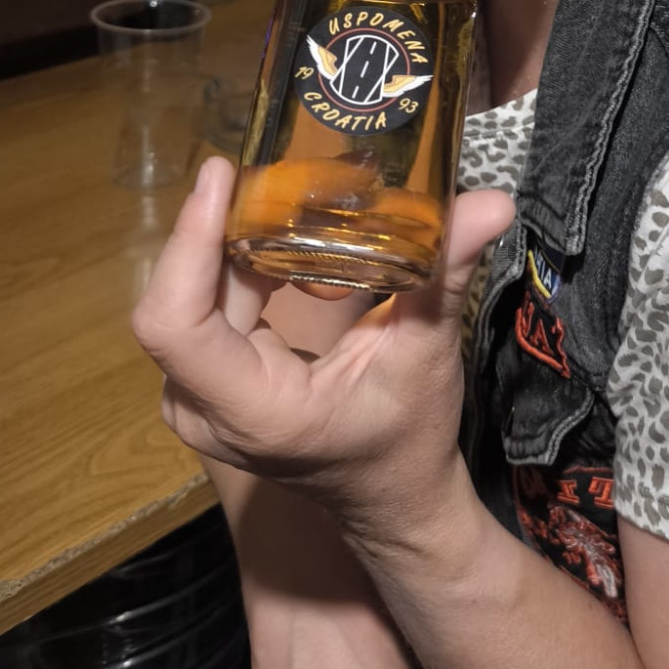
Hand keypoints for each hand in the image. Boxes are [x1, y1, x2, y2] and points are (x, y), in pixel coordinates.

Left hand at [132, 156, 514, 558]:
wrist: (390, 498)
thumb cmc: (410, 434)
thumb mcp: (429, 351)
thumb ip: (447, 274)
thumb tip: (493, 202)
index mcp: (254, 411)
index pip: (176, 324)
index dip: (186, 244)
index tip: (220, 175)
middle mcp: (205, 411)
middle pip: (183, 299)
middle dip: (221, 229)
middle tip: (268, 170)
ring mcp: (193, 403)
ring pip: (188, 298)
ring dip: (226, 244)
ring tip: (276, 196)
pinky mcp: (200, 386)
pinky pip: (197, 310)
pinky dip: (230, 266)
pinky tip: (272, 238)